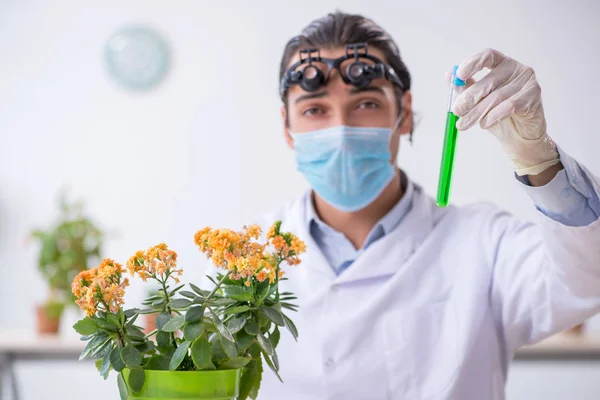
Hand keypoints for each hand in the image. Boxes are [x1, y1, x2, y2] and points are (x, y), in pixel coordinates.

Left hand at [450, 48, 559, 175]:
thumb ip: (464, 88)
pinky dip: (493, 116)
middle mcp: (516, 69)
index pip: (488, 56)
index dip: (473, 63)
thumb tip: (448, 75)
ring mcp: (527, 81)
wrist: (518, 136)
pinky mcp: (533, 96)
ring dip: (477, 113)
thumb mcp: (477, 101)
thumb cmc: (497, 115)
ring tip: (463, 124)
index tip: (459, 75)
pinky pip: (509, 106)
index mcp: (501, 64)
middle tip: (456, 110)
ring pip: (496, 97)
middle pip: (489, 80)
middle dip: (469, 97)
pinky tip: (484, 124)